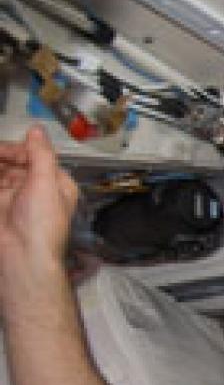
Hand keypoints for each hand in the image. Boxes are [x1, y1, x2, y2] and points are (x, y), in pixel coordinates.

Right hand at [0, 125, 79, 272]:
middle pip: (15, 163)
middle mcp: (37, 189)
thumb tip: (38, 130)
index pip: (36, 156)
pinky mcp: (0, 205)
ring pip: (2, 173)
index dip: (18, 149)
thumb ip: (41, 154)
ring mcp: (16, 197)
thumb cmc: (42, 224)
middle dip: (2, 157)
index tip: (1, 149)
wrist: (22, 254)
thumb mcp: (46, 182)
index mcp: (56, 183)